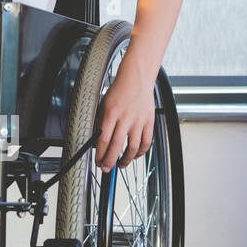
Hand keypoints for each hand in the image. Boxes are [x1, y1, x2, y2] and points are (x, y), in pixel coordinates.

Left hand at [94, 51, 154, 170]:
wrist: (137, 78)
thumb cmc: (119, 91)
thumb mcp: (104, 105)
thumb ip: (101, 122)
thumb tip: (98, 142)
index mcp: (111, 113)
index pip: (104, 139)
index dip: (100, 154)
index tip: (97, 161)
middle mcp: (125, 118)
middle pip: (117, 146)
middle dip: (110, 161)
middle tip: (106, 168)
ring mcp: (139, 121)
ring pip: (133, 148)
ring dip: (126, 160)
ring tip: (120, 165)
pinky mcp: (149, 122)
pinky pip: (146, 142)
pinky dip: (140, 152)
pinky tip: (134, 155)